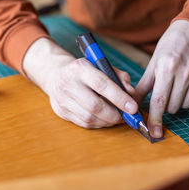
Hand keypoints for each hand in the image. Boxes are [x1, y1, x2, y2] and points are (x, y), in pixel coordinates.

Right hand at [23, 38, 137, 128]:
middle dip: (114, 114)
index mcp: (80, 68)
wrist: (55, 74)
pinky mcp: (61, 112)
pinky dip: (98, 124)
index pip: (101, 84)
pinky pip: (83, 123)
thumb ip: (119, 77)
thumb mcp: (101, 65)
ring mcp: (62, 99)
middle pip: (94, 105)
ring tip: (117, 118)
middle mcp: (68, 83)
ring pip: (89, 117)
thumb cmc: (84, 70)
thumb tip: (131, 94)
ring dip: (107, 121)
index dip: (119, 97)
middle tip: (126, 116)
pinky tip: (105, 119)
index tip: (133, 107)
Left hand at [135, 20, 188, 137]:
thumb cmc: (171, 45)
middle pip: (173, 106)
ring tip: (178, 83)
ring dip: (180, 100)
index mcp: (166, 67)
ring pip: (187, 105)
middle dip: (166, 104)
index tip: (154, 133)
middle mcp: (185, 72)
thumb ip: (143, 85)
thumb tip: (131, 103)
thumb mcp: (154, 61)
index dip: (155, 119)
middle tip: (166, 90)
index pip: (159, 101)